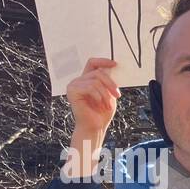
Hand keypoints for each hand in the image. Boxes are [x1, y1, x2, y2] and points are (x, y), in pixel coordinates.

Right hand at [64, 58, 119, 177]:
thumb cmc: (101, 113)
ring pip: (95, 81)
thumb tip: (112, 68)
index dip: (103, 61)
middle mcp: (79, 80)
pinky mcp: (72, 91)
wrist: (95, 127)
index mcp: (87, 80)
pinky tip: (99, 104)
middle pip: (98, 72)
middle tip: (117, 95)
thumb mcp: (109, 94)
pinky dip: (98, 96)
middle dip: (110, 83)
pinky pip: (90, 87)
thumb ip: (108, 82)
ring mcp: (74, 85)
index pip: (92, 63)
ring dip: (105, 93)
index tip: (115, 64)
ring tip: (107, 104)